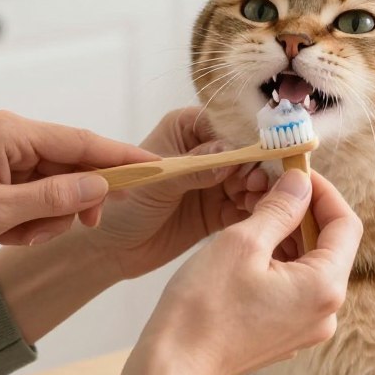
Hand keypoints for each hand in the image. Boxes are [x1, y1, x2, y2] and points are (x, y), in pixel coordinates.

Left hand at [0, 111, 156, 257]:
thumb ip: (54, 198)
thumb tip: (101, 186)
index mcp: (12, 132)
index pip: (80, 141)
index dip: (120, 156)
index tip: (154, 166)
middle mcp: (13, 134)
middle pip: (72, 165)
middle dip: (73, 202)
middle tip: (77, 228)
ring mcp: (7, 151)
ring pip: (57, 184)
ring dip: (47, 216)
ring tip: (19, 236)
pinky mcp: (1, 169)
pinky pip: (37, 192)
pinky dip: (32, 217)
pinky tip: (9, 233)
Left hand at [85, 106, 268, 279]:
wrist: (110, 249)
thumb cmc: (122, 204)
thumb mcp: (157, 181)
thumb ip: (195, 169)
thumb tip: (232, 157)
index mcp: (188, 128)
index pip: (226, 124)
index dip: (246, 136)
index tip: (264, 149)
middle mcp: (206, 151)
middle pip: (244, 152)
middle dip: (254, 166)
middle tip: (255, 183)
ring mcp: (215, 182)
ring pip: (249, 179)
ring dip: (257, 188)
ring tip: (254, 199)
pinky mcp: (220, 211)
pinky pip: (245, 207)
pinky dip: (254, 210)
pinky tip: (257, 214)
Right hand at [97, 168, 362, 374]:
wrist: (174, 366)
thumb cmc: (204, 305)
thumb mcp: (243, 242)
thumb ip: (280, 207)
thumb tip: (301, 181)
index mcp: (324, 287)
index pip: (345, 224)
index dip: (323, 191)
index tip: (296, 171)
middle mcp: (326, 312)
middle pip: (330, 245)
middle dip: (305, 210)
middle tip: (272, 186)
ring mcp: (306, 327)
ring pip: (310, 264)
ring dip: (290, 234)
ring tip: (256, 213)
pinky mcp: (285, 334)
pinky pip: (295, 286)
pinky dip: (280, 259)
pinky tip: (250, 246)